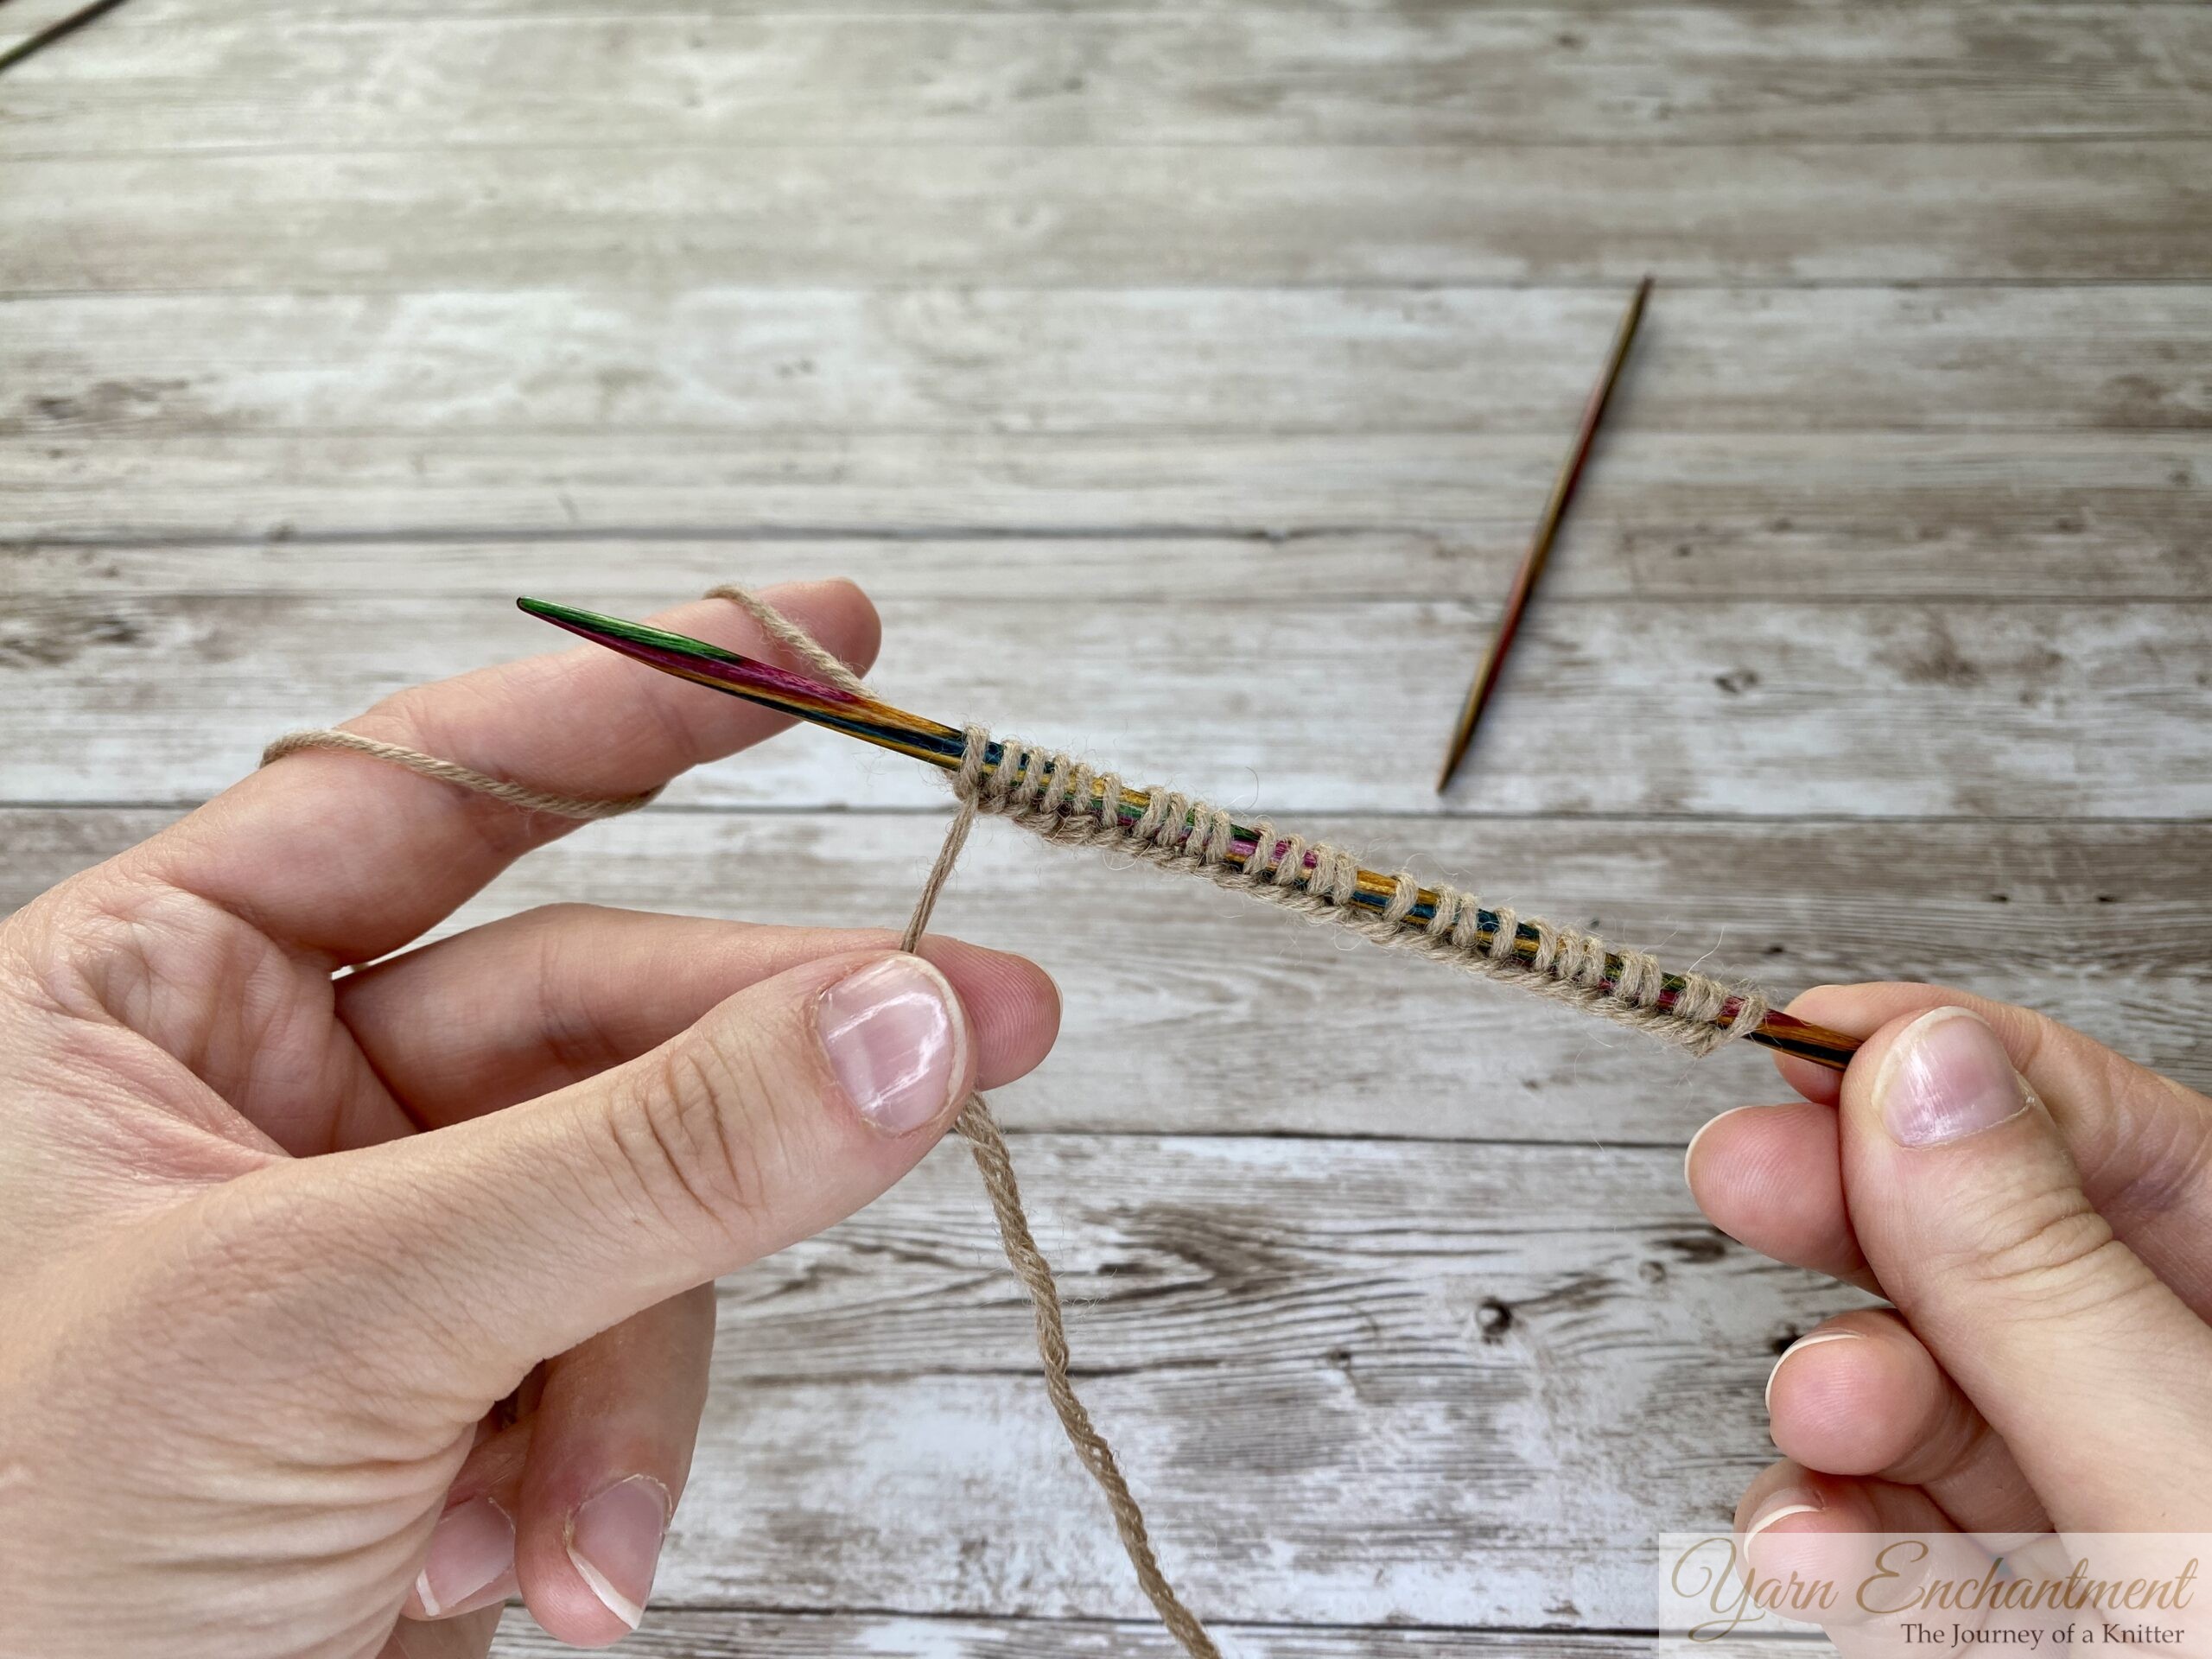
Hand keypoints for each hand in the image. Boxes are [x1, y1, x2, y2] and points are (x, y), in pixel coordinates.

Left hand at [0, 581, 1060, 1658]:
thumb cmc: (8, 1580)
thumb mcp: (328, 1327)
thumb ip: (640, 1164)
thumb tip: (907, 1022)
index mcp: (137, 1006)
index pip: (418, 789)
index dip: (636, 701)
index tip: (823, 643)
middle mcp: (258, 1105)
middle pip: (589, 1010)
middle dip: (764, 1061)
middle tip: (983, 1025)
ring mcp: (372, 1253)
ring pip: (637, 1209)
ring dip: (643, 1364)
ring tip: (587, 1514)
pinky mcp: (454, 1395)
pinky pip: (618, 1356)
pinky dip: (611, 1464)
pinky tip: (542, 1571)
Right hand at [1686, 985, 2211, 1627]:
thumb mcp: (2186, 1485)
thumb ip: (2045, 1285)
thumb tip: (1923, 1073)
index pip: (2130, 1146)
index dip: (1964, 1069)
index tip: (1814, 1036)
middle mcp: (2185, 1420)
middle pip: (2001, 1262)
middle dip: (1857, 1222)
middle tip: (1745, 1175)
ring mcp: (2112, 1534)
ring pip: (1932, 1409)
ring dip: (1833, 1403)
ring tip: (1819, 1419)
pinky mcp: (2024, 1627)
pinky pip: (1900, 1554)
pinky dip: (1829, 1542)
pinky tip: (1813, 1551)